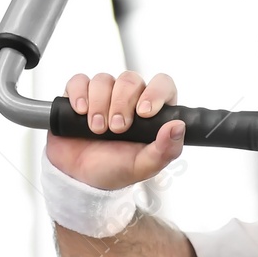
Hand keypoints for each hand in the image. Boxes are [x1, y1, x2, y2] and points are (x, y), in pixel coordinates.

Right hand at [46, 70, 184, 189]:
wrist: (82, 177)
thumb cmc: (117, 168)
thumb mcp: (144, 166)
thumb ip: (165, 149)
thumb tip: (178, 126)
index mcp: (152, 111)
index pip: (162, 84)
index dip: (155, 92)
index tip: (144, 113)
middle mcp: (129, 98)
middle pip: (130, 79)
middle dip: (121, 103)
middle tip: (117, 128)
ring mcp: (104, 94)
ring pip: (103, 80)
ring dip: (99, 104)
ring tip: (97, 129)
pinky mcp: (79, 95)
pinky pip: (79, 81)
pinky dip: (79, 94)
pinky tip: (81, 112)